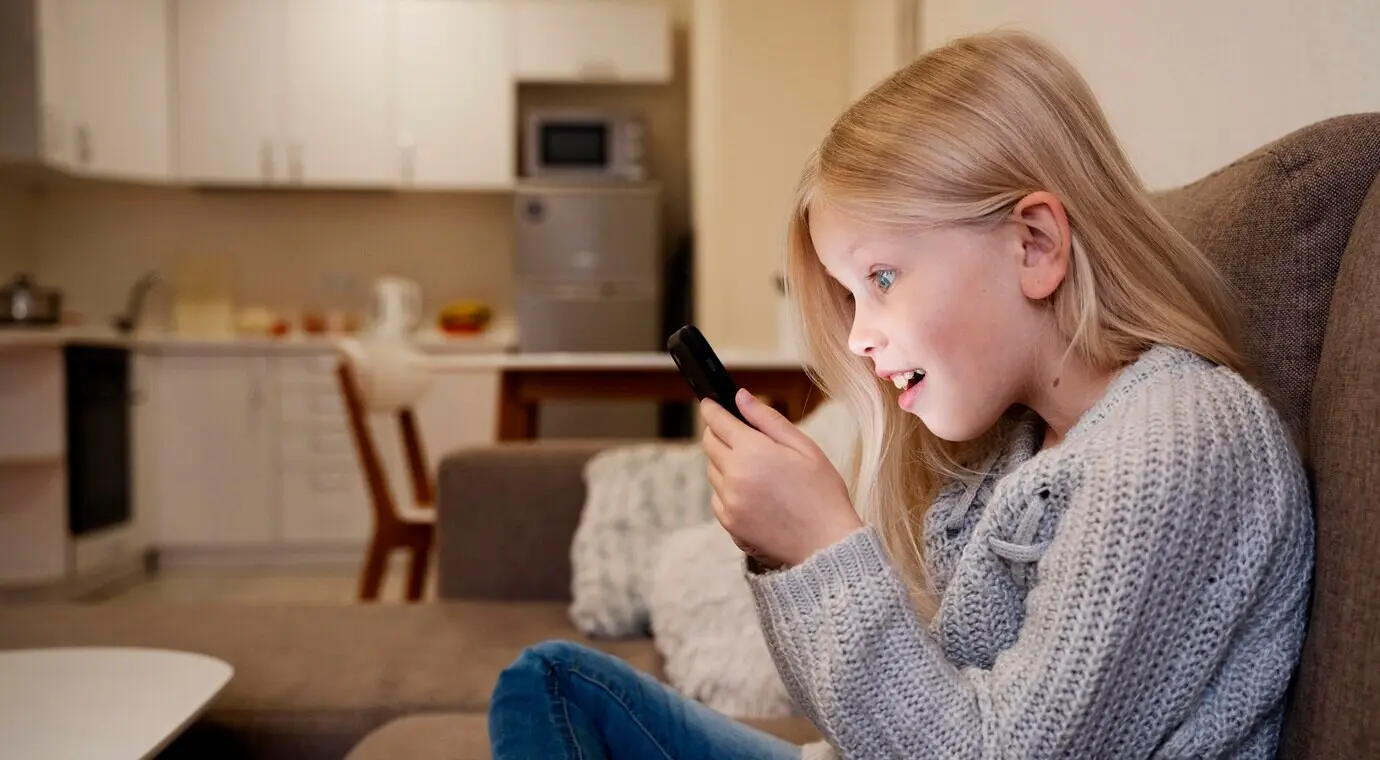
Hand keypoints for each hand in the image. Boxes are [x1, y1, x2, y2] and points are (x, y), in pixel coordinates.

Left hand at [700, 389, 863, 567]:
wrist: (827, 545)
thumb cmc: (822, 494)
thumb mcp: (804, 447)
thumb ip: (768, 419)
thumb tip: (740, 397)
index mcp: (753, 452)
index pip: (718, 422)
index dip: (711, 408)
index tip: (709, 403)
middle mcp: (734, 477)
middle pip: (709, 444)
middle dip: (718, 433)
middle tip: (737, 434)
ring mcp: (729, 503)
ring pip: (713, 471)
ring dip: (725, 463)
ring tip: (756, 469)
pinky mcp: (730, 524)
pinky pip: (718, 498)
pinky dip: (728, 490)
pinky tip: (754, 493)